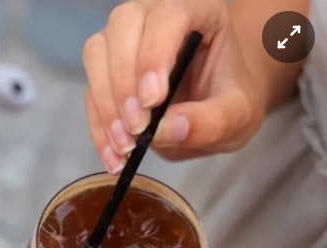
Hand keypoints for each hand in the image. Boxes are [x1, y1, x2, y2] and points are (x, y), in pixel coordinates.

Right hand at [83, 0, 263, 171]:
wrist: (213, 106)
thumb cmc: (230, 100)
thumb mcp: (237, 117)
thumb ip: (209, 122)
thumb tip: (164, 129)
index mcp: (198, 10)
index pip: (168, 17)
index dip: (154, 55)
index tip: (152, 102)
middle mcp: (154, 15)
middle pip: (122, 27)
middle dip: (123, 82)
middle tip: (137, 128)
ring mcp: (124, 38)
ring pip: (97, 53)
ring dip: (106, 103)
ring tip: (126, 145)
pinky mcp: (105, 67)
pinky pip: (90, 90)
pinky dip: (99, 126)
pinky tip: (114, 154)